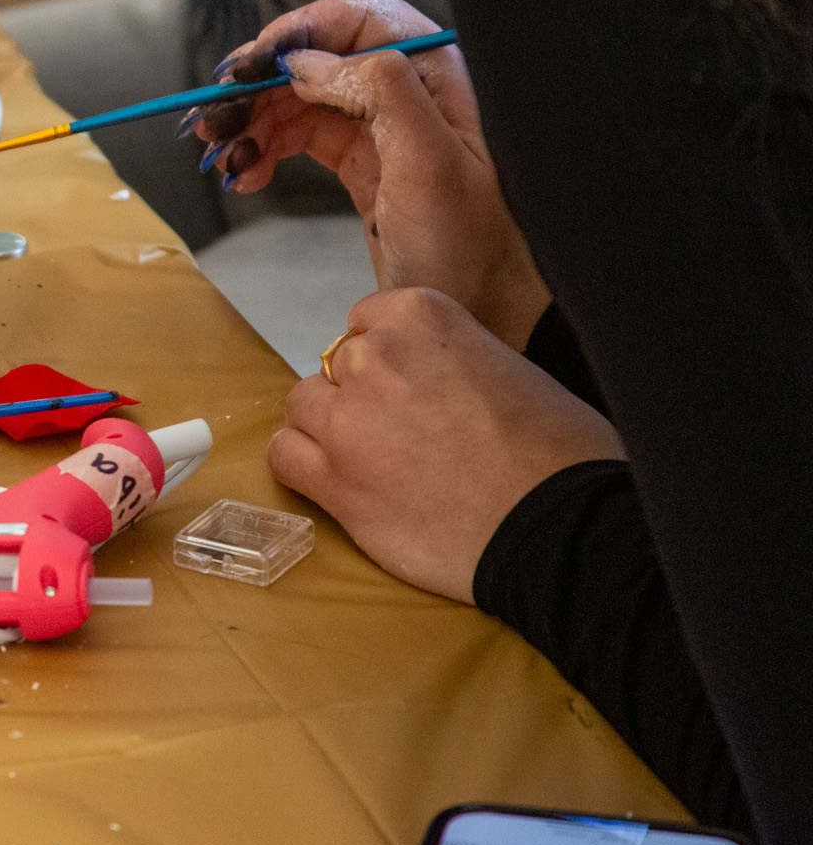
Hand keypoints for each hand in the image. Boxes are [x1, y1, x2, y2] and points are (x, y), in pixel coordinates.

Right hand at [195, 0, 548, 348]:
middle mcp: (410, 88)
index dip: (296, 33)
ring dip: (252, 119)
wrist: (487, 313)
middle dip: (259, 83)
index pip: (357, 18)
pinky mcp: (362, 162)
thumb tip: (306, 62)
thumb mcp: (429, 163)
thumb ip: (377, 91)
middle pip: (317, 56)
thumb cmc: (472, 246)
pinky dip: (264, 148)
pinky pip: (300, 136)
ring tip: (220, 155)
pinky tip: (244, 174)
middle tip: (211, 119)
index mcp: (437, 72)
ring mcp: (382, 125)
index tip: (247, 70)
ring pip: (300, 96)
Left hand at [273, 287, 625, 602]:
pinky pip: (284, 456)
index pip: (368, 319)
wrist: (559, 528)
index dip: (389, 358)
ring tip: (373, 460)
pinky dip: (304, 466)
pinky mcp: (332, 479)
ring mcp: (345, 418)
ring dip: (329, 428)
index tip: (412, 386)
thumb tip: (432, 376)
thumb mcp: (512, 366)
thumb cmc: (560, 451)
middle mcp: (373, 357)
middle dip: (361, 394)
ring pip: (303, 407)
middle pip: (336, 366)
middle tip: (402, 433)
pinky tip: (341, 484)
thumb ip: (452, 357)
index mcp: (421, 316)